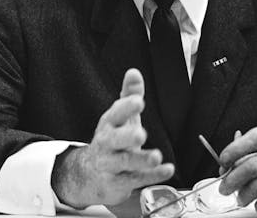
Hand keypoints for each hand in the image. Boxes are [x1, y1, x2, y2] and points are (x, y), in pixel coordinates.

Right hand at [51, 69, 173, 206]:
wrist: (90, 175)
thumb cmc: (112, 140)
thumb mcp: (119, 117)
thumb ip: (129, 95)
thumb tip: (134, 72)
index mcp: (109, 124)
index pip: (115, 114)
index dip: (126, 107)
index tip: (139, 101)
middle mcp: (107, 144)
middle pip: (115, 140)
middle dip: (127, 137)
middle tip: (141, 134)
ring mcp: (111, 165)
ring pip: (125, 163)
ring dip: (141, 160)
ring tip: (156, 156)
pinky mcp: (119, 183)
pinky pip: (135, 180)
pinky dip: (151, 176)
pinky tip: (166, 170)